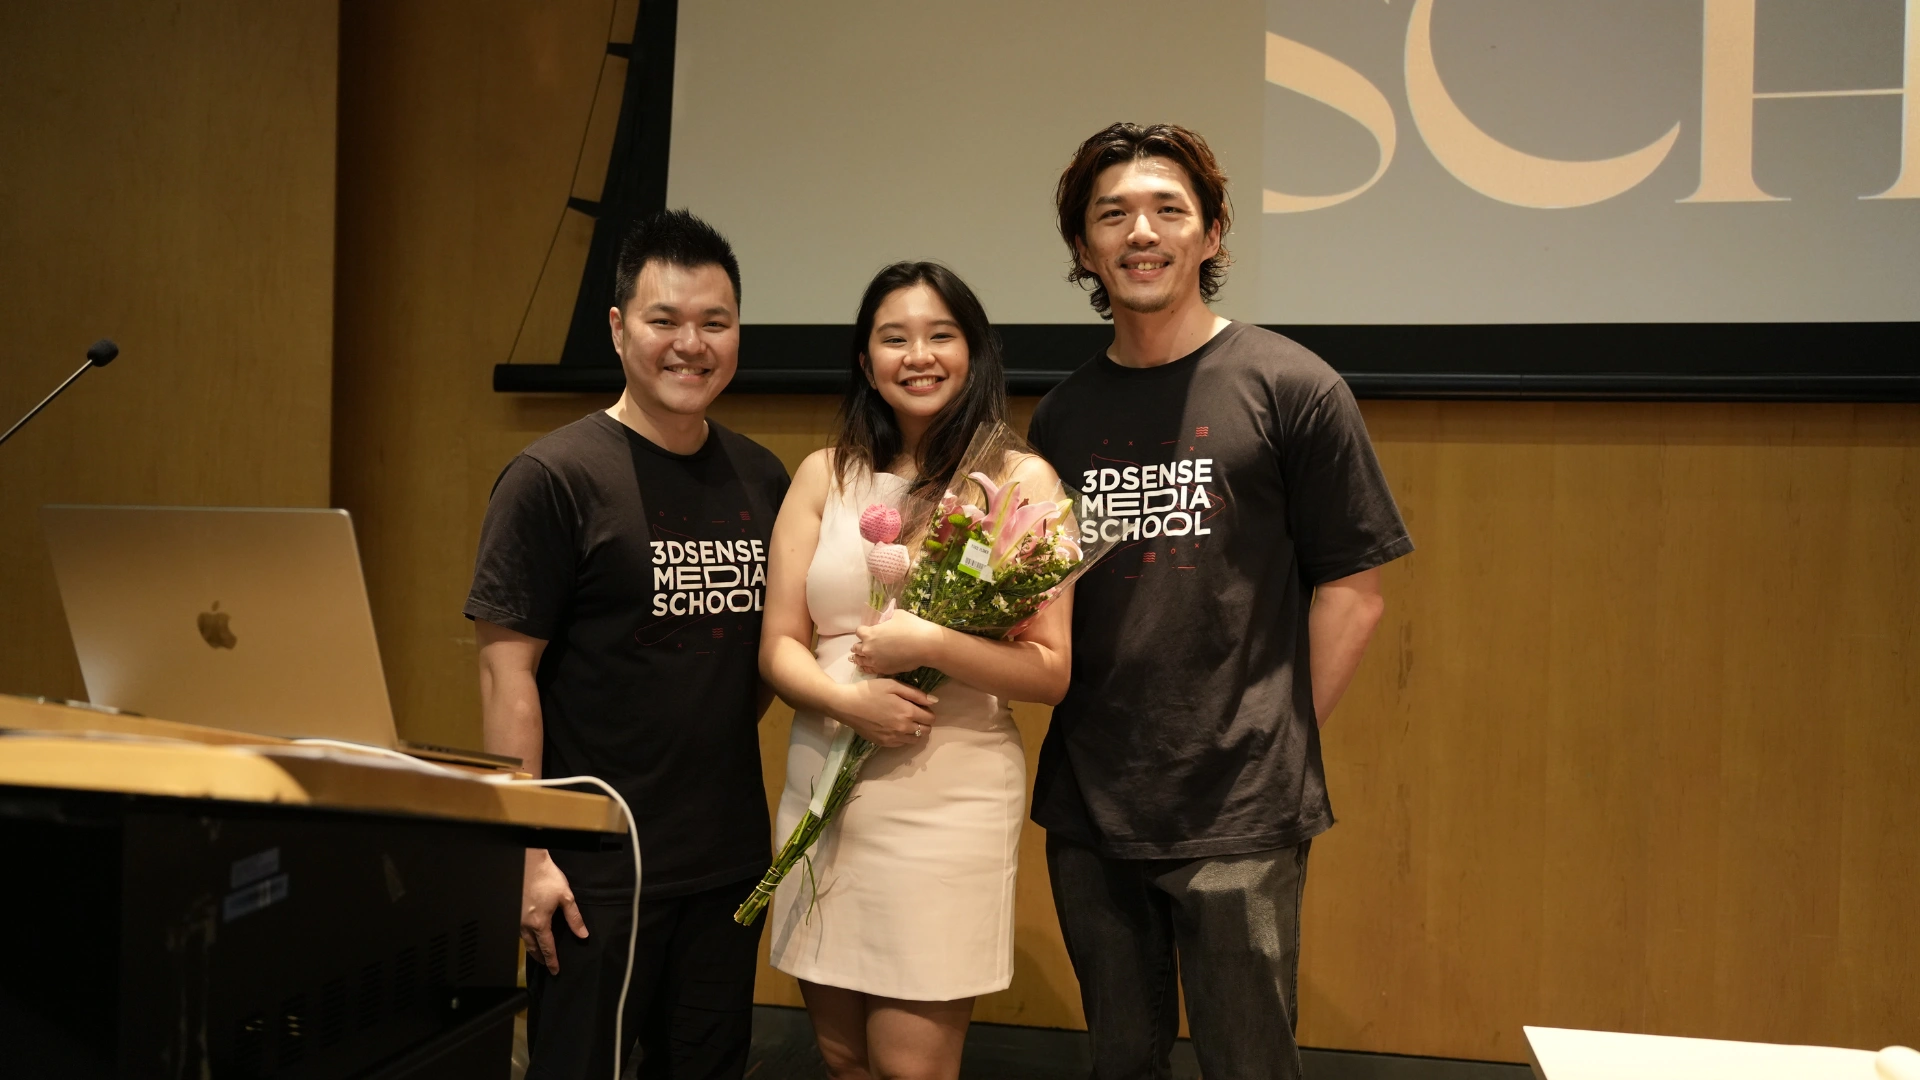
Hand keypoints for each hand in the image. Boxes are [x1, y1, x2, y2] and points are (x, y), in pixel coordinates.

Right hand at [521, 849, 586, 974]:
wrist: (528, 863)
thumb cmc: (547, 878)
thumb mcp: (566, 897)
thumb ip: (574, 918)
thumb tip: (583, 935)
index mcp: (539, 923)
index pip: (547, 948)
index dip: (552, 960)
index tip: (555, 970)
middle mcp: (525, 924)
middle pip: (533, 948)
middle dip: (540, 958)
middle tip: (547, 965)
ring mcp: (517, 918)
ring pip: (525, 940)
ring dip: (532, 949)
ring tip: (540, 954)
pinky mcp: (514, 911)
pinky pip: (520, 931)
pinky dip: (527, 938)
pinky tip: (531, 936)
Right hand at [830, 677, 937, 747]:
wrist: (847, 705)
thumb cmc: (870, 691)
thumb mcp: (893, 685)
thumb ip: (915, 694)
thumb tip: (934, 701)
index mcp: (908, 712)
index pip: (931, 718)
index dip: (928, 711)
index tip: (920, 706)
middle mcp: (904, 728)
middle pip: (926, 731)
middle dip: (924, 722)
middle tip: (914, 713)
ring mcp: (894, 738)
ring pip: (915, 740)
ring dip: (915, 731)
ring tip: (905, 721)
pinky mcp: (884, 743)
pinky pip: (902, 744)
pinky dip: (904, 737)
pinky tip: (895, 727)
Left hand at [851, 609, 945, 675]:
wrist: (925, 646)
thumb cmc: (911, 627)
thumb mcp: (896, 615)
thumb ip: (885, 617)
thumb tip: (883, 619)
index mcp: (869, 634)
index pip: (859, 631)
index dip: (863, 630)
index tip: (868, 630)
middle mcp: (868, 649)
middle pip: (856, 647)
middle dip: (859, 644)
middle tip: (862, 644)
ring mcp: (875, 661)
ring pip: (860, 660)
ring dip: (859, 657)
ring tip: (859, 657)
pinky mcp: (883, 670)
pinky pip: (869, 670)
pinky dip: (866, 667)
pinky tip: (866, 666)